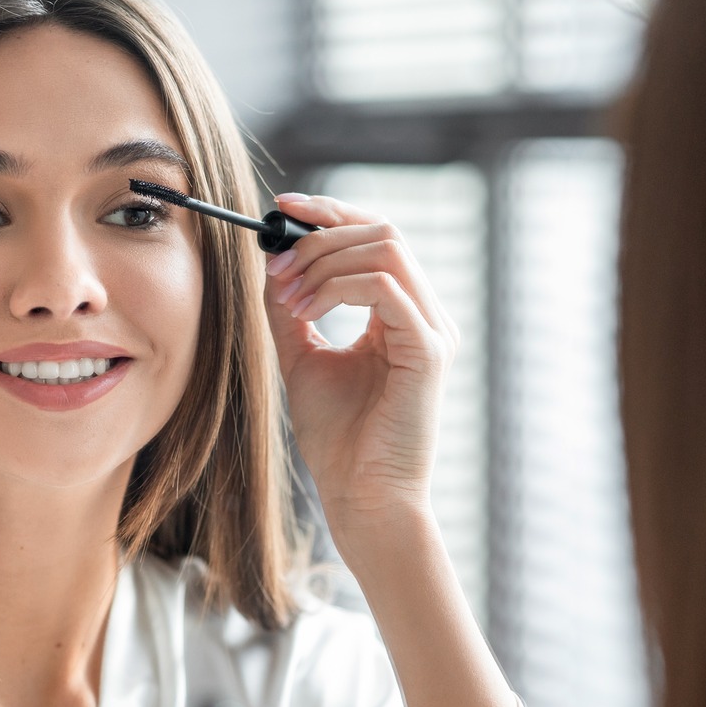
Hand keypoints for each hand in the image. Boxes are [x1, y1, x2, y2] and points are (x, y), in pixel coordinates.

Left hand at [262, 194, 458, 556]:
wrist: (361, 498)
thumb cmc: (339, 441)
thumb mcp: (303, 358)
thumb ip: (291, 309)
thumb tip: (273, 259)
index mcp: (403, 315)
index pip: (377, 236)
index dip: (331, 213)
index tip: (281, 208)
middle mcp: (426, 315)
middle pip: (383, 230)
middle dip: (321, 236)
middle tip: (276, 264)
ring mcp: (432, 331)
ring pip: (387, 248)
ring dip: (325, 260)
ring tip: (289, 296)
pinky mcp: (427, 352)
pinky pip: (385, 288)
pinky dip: (337, 288)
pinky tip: (306, 312)